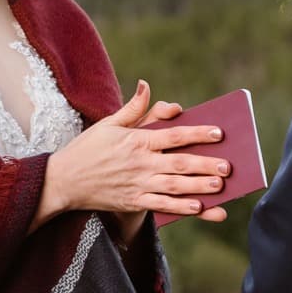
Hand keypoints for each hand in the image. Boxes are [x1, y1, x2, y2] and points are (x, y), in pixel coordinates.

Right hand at [34, 81, 231, 228]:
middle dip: (206, 164)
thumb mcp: (107, 124)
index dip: (198, 133)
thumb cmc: (87, 149)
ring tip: (220, 185)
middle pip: (179, 163)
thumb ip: (133, 108)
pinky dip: (180, 207)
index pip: (173, 135)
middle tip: (228, 165)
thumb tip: (146, 85)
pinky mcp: (133, 202)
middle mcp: (140, 163)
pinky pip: (161, 206)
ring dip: (199, 186)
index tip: (219, 132)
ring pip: (175, 186)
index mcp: (136, 140)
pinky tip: (198, 207)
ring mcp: (137, 184)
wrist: (63, 181)